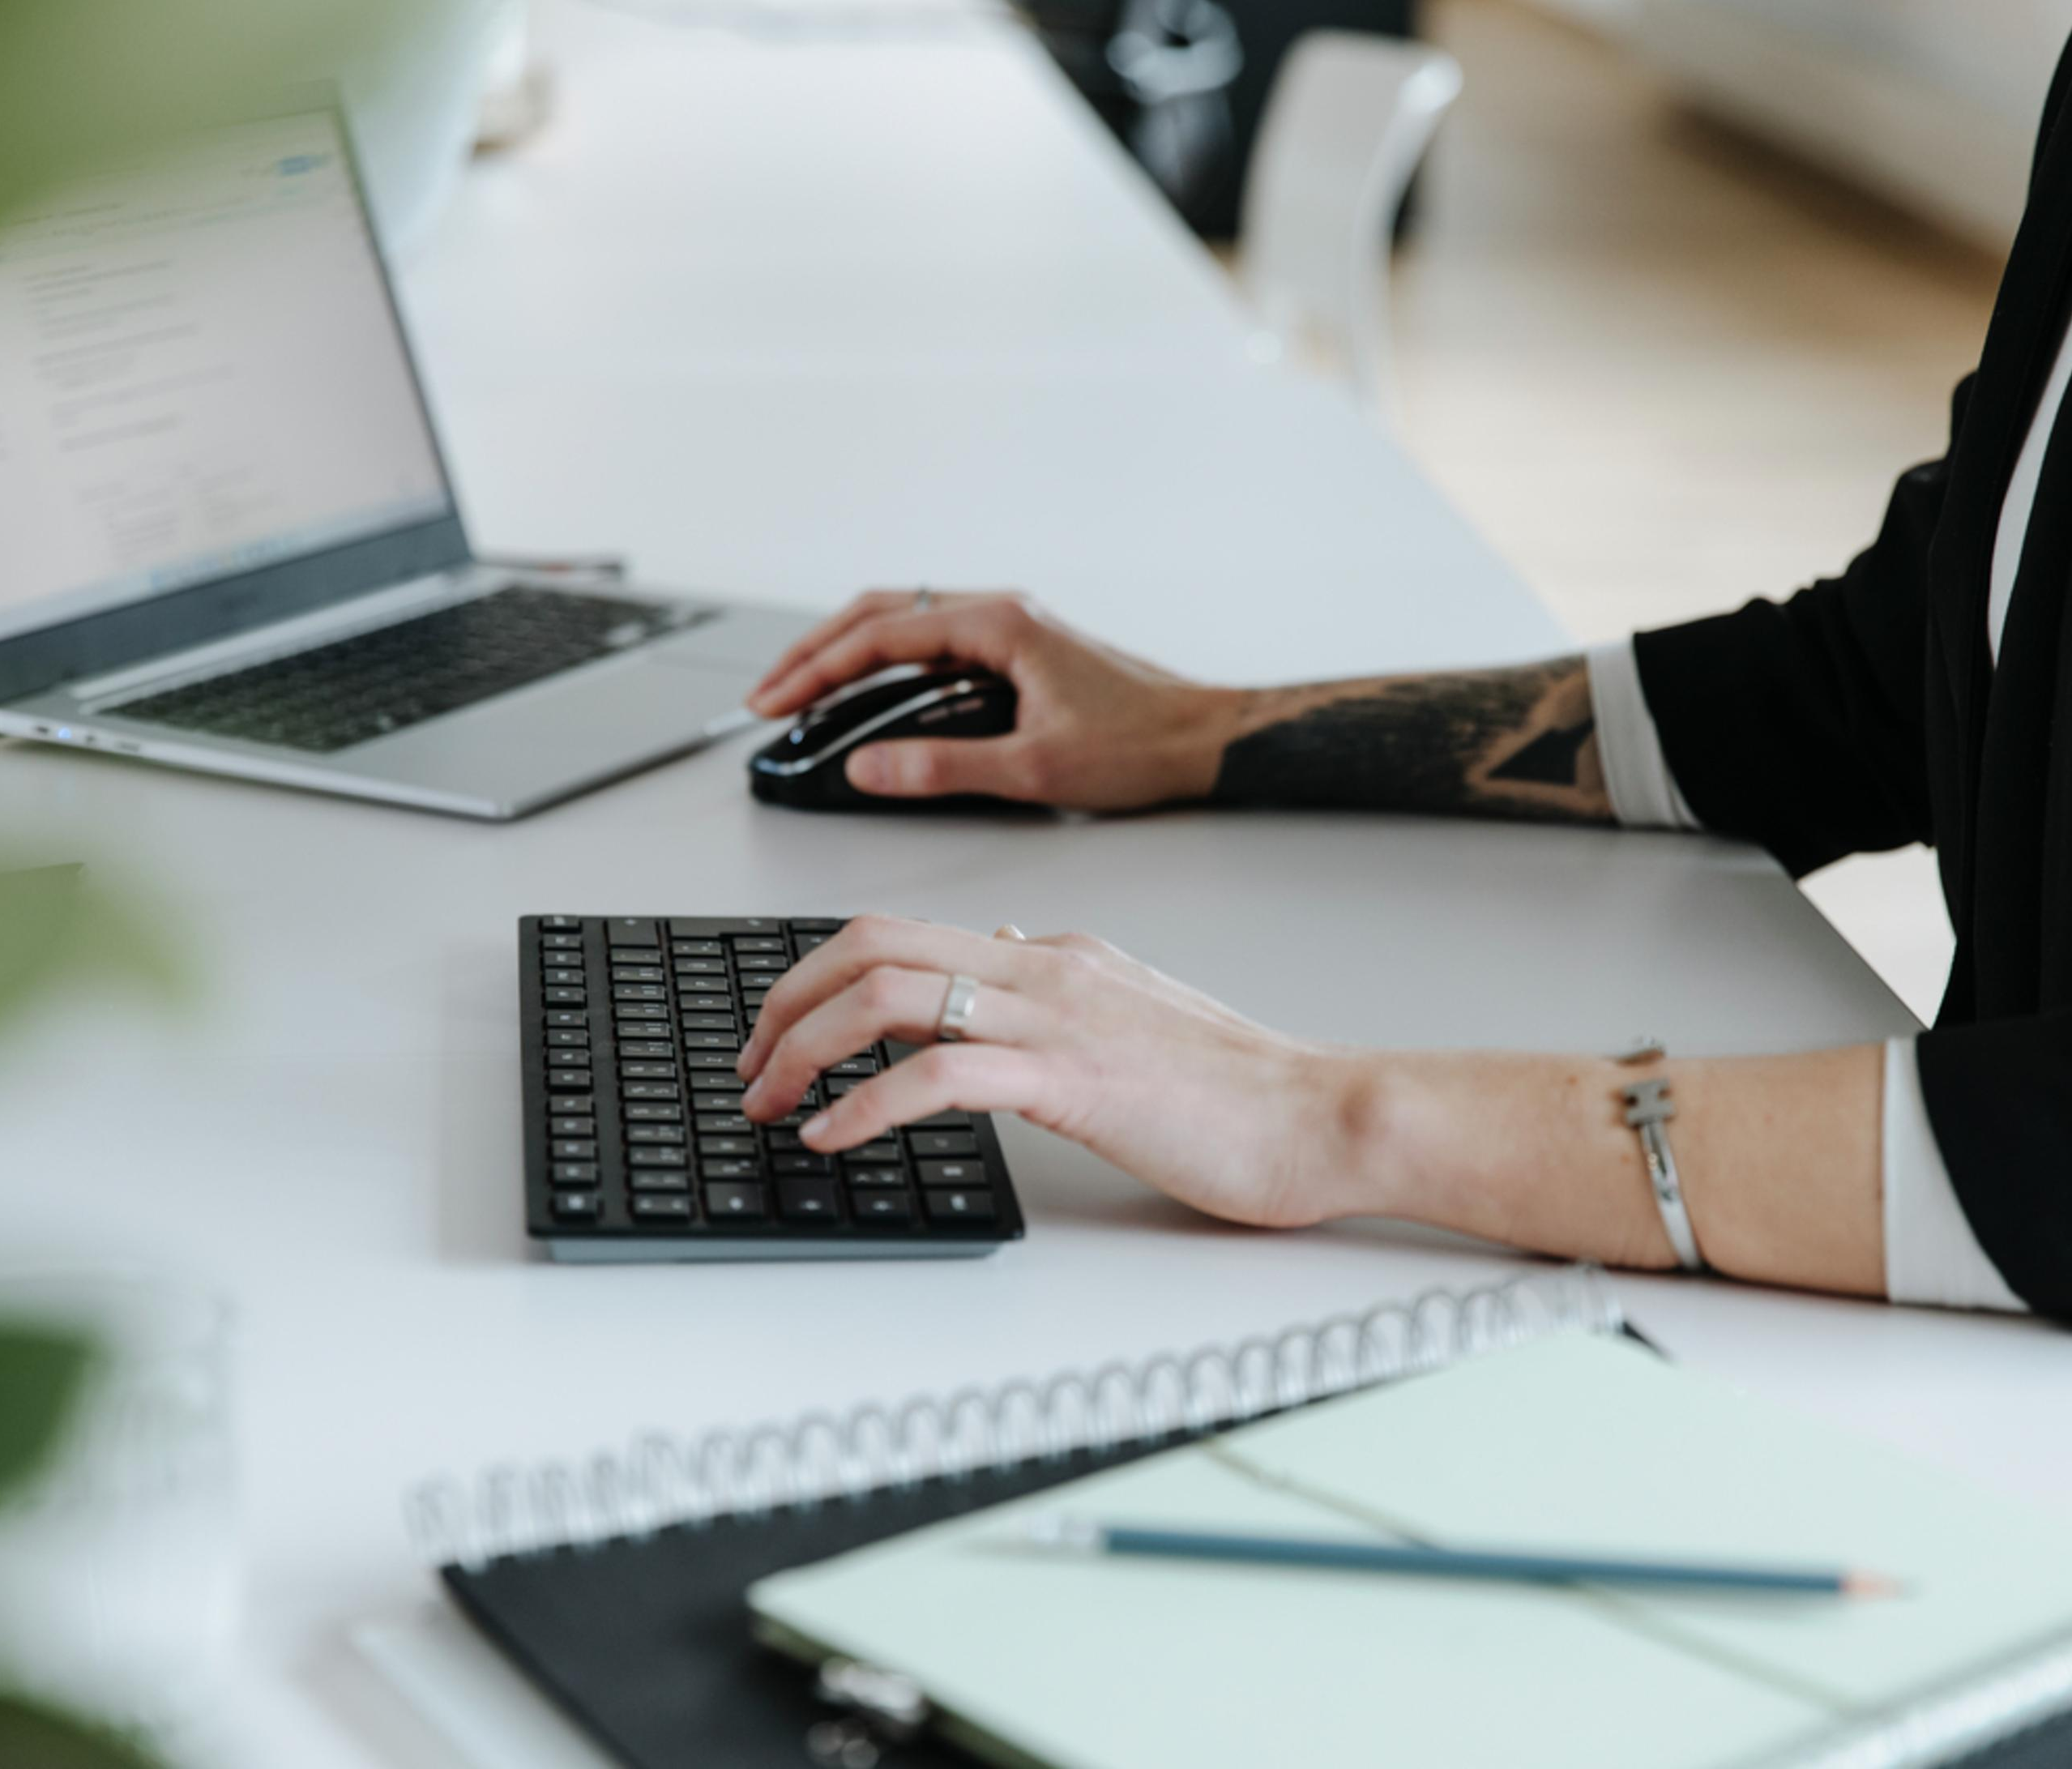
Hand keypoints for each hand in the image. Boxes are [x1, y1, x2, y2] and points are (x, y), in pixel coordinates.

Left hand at [734, 916, 1373, 1228]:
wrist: (1323, 1116)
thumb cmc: (1241, 1089)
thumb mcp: (1132, 1013)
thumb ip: (1059, 985)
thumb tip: (1000, 951)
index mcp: (1051, 954)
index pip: (903, 934)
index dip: (817, 977)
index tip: (777, 1033)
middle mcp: (1041, 966)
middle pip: (871, 944)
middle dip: (784, 1003)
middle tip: (748, 1067)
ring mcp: (1054, 1016)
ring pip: (887, 992)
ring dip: (804, 1049)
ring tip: (770, 1105)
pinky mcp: (1072, 1076)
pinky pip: (938, 1072)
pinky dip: (865, 1103)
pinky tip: (834, 1137)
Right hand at [744, 591, 1242, 811]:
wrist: (1206, 738)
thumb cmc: (1142, 744)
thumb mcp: (1033, 767)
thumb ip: (941, 766)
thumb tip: (865, 766)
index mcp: (999, 624)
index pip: (880, 635)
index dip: (816, 669)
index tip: (773, 701)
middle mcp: (1000, 614)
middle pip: (879, 615)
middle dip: (815, 653)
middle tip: (767, 695)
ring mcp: (1008, 629)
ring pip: (903, 624)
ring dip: (847, 653)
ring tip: (801, 693)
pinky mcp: (1018, 652)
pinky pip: (932, 644)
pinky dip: (886, 663)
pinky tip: (870, 696)